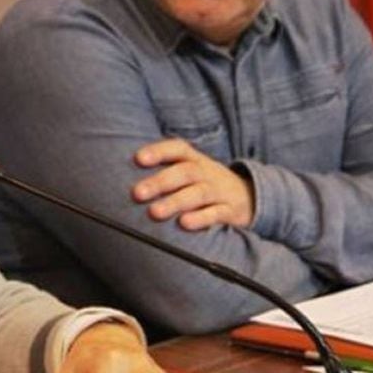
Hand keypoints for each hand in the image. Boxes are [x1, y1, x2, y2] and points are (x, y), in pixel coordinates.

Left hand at [133, 138, 253, 229]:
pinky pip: (217, 213)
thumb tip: (121, 177)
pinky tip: (184, 224)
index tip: (138, 159)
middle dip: (160, 182)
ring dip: (175, 202)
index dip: (159, 151)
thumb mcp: (190, 171)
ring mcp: (219, 191)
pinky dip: (201, 218)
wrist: (251, 197)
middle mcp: (206, 172)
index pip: (177, 148)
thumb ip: (163, 171)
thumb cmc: (205, 184)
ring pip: (199, 193)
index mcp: (194, 160)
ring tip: (155, 212)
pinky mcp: (230, 211)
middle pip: (184, 172)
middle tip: (137, 193)